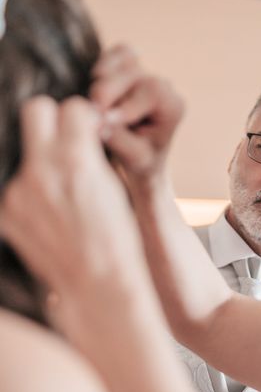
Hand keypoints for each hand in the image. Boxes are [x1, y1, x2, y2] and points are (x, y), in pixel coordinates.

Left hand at [0, 95, 152, 342]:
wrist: (97, 282)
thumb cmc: (118, 238)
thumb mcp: (115, 188)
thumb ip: (94, 154)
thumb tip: (84, 129)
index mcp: (77, 163)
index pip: (71, 108)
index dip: (84, 117)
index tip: (88, 129)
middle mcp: (42, 172)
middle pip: (35, 110)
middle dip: (53, 119)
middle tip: (67, 139)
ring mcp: (19, 192)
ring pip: (25, 151)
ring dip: (43, 160)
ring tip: (63, 188)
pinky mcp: (7, 212)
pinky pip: (17, 182)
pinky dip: (33, 189)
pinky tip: (51, 210)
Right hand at [90, 45, 183, 190]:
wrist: (138, 158)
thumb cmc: (140, 161)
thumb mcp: (134, 158)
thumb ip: (120, 139)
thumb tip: (100, 119)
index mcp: (173, 106)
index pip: (152, 92)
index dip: (126, 104)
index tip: (106, 119)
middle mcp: (164, 86)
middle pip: (134, 74)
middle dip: (108, 93)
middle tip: (93, 113)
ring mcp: (148, 73)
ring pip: (123, 61)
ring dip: (103, 81)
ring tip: (97, 106)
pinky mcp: (131, 65)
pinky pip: (118, 52)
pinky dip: (104, 64)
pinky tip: (94, 84)